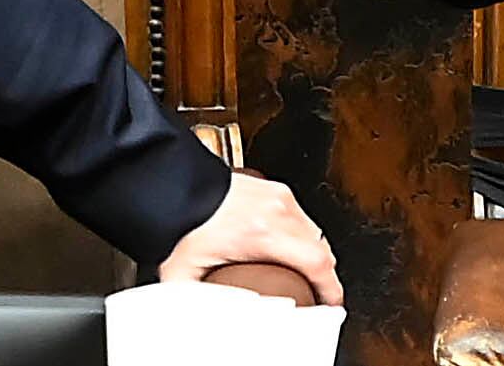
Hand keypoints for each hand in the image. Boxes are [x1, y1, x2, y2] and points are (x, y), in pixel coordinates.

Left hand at [158, 169, 341, 307]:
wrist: (173, 183)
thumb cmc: (180, 220)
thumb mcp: (186, 272)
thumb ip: (196, 301)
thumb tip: (196, 320)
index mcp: (263, 233)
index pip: (318, 263)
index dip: (330, 289)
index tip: (331, 304)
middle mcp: (277, 211)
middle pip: (322, 249)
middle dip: (322, 275)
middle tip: (314, 293)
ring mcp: (278, 196)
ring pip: (314, 232)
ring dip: (312, 254)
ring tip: (301, 273)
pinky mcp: (274, 188)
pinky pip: (301, 217)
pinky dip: (300, 235)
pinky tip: (286, 247)